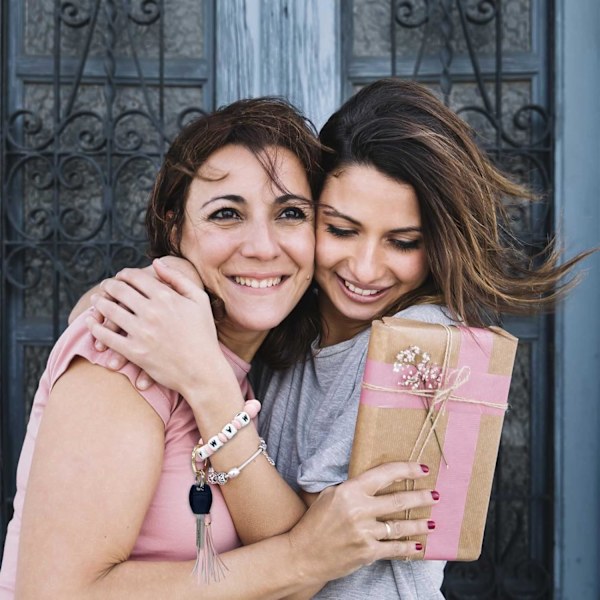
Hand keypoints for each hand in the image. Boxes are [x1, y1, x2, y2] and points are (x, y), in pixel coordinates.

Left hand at [85, 258, 228, 396]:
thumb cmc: (204, 335)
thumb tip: (156, 262)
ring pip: (109, 310)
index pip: (136, 277)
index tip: (121, 276)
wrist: (203, 371)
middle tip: (106, 287)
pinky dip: (95, 328)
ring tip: (96, 301)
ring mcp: (141, 332)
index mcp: (167, 297)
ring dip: (98, 303)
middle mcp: (152, 311)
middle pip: (119, 290)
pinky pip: (106, 336)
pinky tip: (92, 323)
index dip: (124, 274)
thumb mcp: (199, 300)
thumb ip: (178, 278)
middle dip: (109, 286)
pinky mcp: (134, 352)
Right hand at [288, 462, 437, 582]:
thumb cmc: (314, 523)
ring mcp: (364, 533)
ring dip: (420, 523)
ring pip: (400, 526)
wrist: (303, 555)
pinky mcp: (367, 553)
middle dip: (421, 497)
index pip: (384, 475)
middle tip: (435, 495)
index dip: (406, 470)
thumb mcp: (330, 495)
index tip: (421, 468)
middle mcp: (359, 510)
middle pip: (399, 501)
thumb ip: (353, 488)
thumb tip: (377, 482)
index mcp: (350, 491)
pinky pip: (394, 549)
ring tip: (432, 520)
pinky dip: (409, 547)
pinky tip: (419, 545)